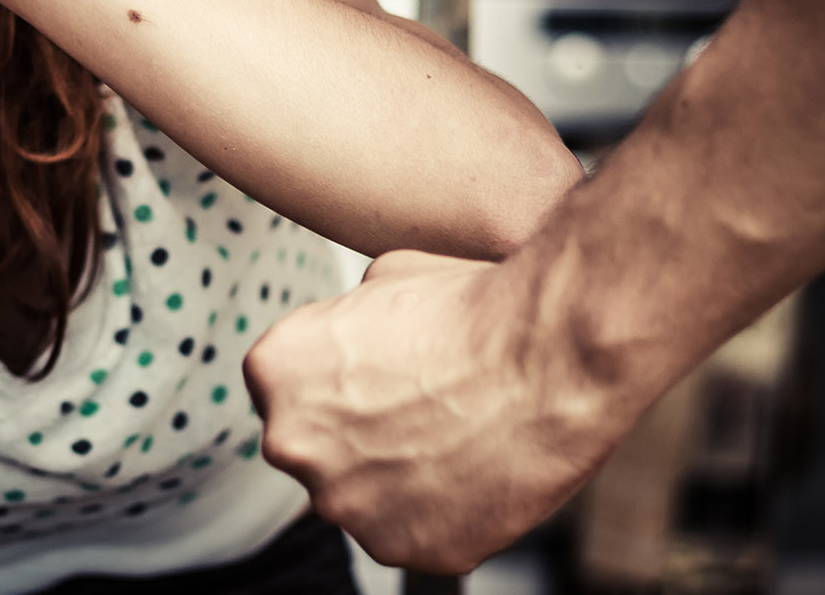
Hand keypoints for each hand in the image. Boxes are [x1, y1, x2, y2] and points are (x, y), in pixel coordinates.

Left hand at [244, 250, 625, 573]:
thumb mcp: (386, 275)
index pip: (287, 388)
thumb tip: (354, 330)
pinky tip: (476, 469)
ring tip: (457, 435)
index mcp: (275, 370)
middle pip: (318, 448)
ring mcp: (347, 505)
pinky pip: (414, 533)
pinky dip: (442, 511)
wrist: (549, 357)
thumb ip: (346, 317)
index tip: (379, 376)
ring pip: (363, 497)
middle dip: (359, 433)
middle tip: (421, 407)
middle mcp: (293, 444)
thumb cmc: (476, 311)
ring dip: (398, 475)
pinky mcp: (405, 548)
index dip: (338, 381)